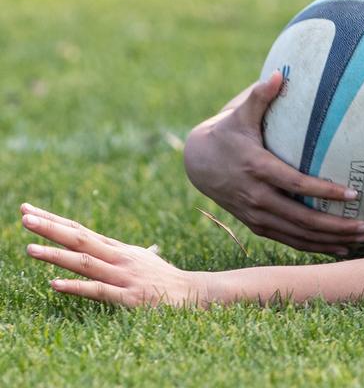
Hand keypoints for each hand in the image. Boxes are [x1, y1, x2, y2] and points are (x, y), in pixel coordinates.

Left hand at [22, 203, 205, 306]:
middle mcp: (119, 258)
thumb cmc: (164, 279)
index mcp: (119, 249)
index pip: (80, 231)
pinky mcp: (128, 297)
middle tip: (25, 217)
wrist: (194, 293)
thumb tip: (102, 242)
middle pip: (80, 240)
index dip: (54, 220)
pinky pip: (99, 290)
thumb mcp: (142, 260)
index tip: (29, 210)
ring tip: (30, 249)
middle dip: (51, 228)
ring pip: (85, 262)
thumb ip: (121, 252)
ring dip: (56, 256)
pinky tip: (55, 284)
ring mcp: (123, 276)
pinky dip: (77, 287)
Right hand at [183, 72, 363, 254]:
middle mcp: (257, 196)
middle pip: (302, 219)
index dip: (323, 191)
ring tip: (363, 240)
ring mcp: (257, 214)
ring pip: (298, 235)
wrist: (198, 162)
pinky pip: (289, 240)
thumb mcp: (239, 113)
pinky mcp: (257, 225)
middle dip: (336, 225)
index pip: (295, 184)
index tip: (352, 193)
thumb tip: (278, 74)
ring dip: (330, 240)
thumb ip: (260, 96)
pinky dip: (314, 247)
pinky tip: (340, 248)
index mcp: (257, 168)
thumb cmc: (228, 131)